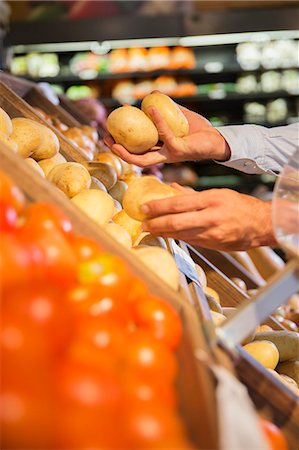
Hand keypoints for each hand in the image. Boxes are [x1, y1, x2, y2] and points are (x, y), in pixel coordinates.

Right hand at [104, 103, 230, 167]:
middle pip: (136, 158)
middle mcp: (163, 155)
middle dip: (119, 152)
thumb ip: (166, 107)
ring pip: (145, 158)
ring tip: (114, 140)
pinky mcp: (179, 150)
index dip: (123, 143)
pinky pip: (165, 134)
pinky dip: (158, 121)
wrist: (218, 139)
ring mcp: (170, 155)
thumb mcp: (180, 116)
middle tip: (106, 140)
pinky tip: (150, 108)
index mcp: (160, 149)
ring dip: (128, 151)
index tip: (111, 130)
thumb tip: (151, 94)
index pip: (138, 150)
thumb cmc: (199, 131)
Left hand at [141, 187, 276, 250]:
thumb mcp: (218, 193)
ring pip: (180, 235)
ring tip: (151, 230)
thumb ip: (193, 194)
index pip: (178, 204)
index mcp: (211, 200)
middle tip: (143, 224)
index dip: (158, 207)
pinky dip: (177, 237)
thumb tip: (172, 188)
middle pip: (175, 222)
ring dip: (163, 233)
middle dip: (155, 224)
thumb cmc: (240, 206)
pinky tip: (168, 235)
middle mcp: (210, 218)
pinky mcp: (212, 245)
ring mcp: (211, 234)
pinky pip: (189, 241)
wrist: (260, 225)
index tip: (144, 208)